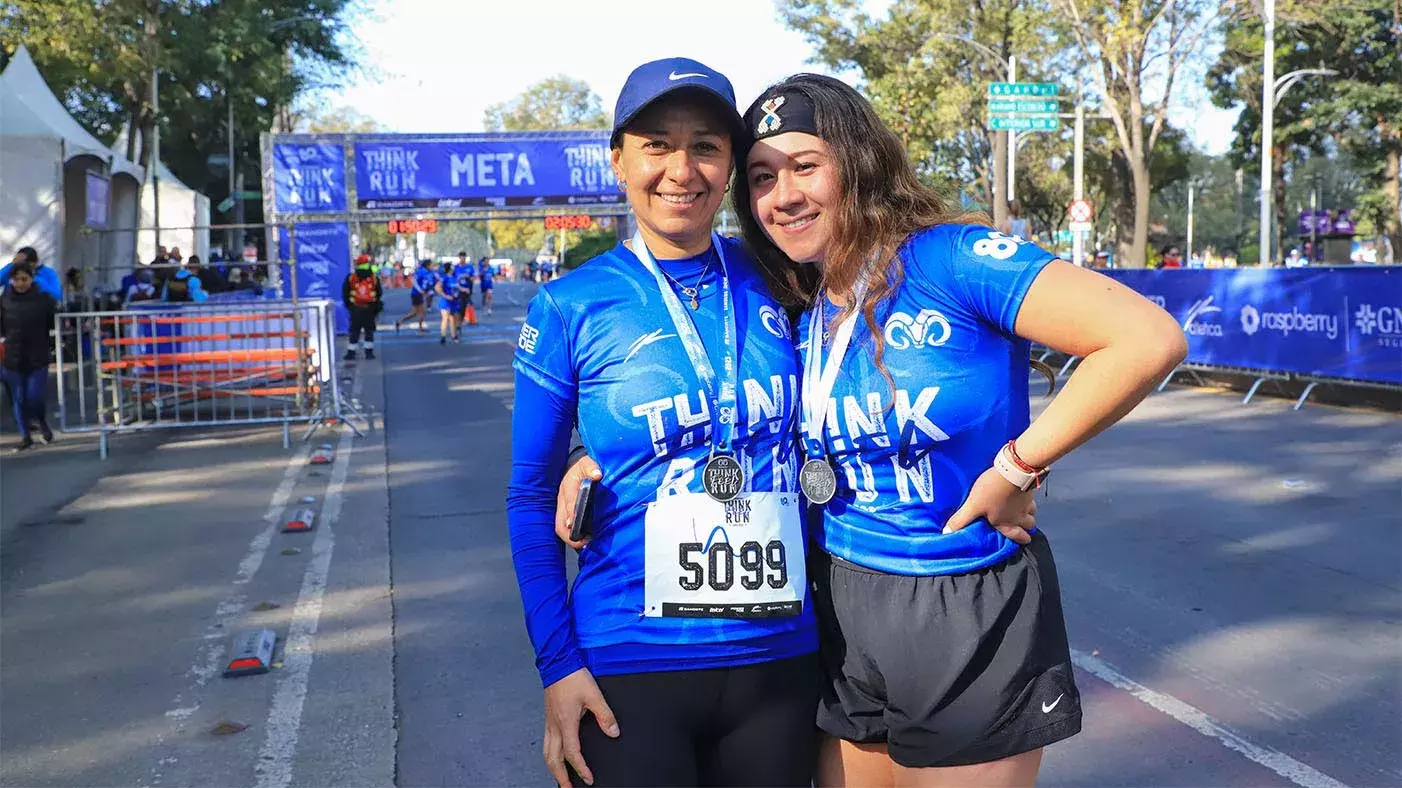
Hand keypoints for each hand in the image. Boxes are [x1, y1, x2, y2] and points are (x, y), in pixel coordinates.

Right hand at [543, 668, 619, 786]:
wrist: (557, 662)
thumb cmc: (572, 676)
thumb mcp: (594, 695)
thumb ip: (605, 716)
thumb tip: (613, 733)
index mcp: (566, 723)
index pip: (572, 754)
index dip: (581, 769)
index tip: (588, 778)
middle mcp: (554, 725)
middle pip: (553, 759)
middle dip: (560, 777)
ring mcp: (549, 722)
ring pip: (546, 752)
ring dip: (553, 768)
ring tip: (560, 778)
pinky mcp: (548, 717)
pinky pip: (546, 742)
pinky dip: (550, 755)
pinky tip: (556, 755)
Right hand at [555, 453, 601, 548]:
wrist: (572, 467)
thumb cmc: (581, 467)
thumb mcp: (587, 463)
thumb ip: (592, 467)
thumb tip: (597, 475)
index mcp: (567, 487)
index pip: (569, 502)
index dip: (571, 514)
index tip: (574, 524)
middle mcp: (562, 499)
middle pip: (560, 521)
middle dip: (568, 534)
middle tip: (582, 542)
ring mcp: (561, 507)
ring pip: (560, 526)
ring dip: (569, 537)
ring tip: (583, 544)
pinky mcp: (564, 512)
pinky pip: (563, 526)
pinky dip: (570, 535)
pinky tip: (582, 541)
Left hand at [942, 466, 1038, 544]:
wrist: (1013, 470)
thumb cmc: (992, 491)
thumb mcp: (973, 505)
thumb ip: (961, 519)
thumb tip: (946, 533)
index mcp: (1006, 522)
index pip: (1016, 535)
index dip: (1021, 539)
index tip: (1025, 540)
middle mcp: (1019, 515)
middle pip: (1029, 525)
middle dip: (1026, 527)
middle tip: (1024, 526)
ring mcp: (1027, 502)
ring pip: (1032, 512)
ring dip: (1029, 513)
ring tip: (1025, 512)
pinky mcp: (1030, 489)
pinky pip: (1032, 497)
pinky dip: (1029, 499)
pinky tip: (1024, 494)